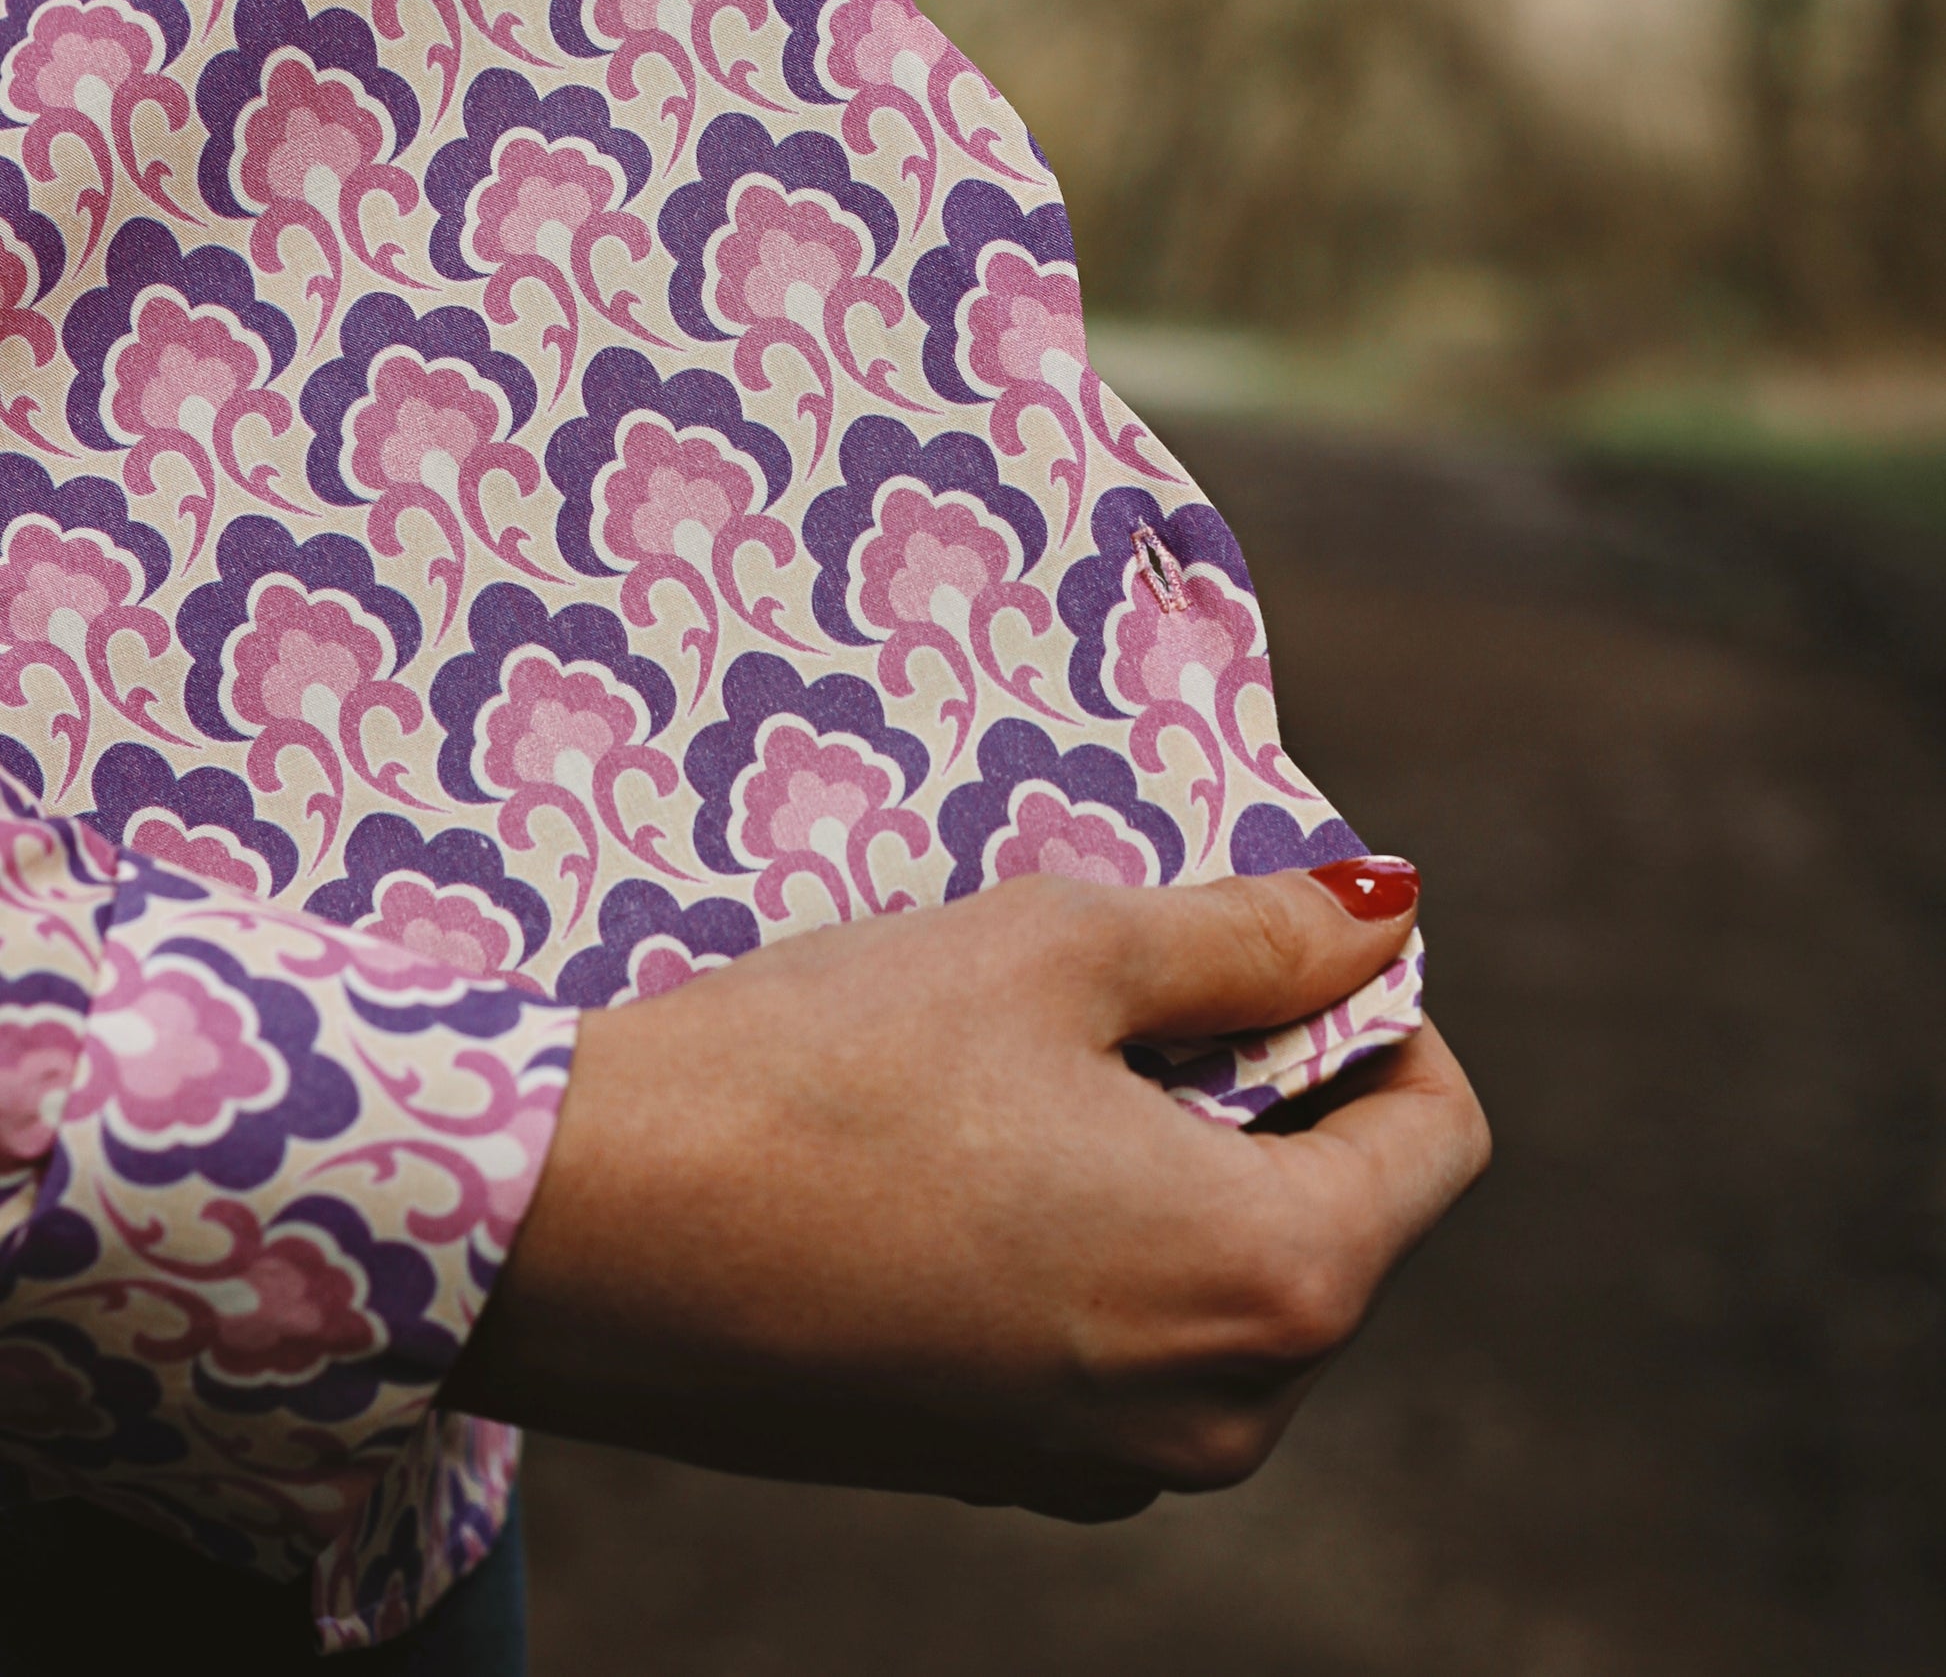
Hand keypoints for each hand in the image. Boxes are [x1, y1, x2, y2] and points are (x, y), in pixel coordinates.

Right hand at [446, 864, 1487, 1516]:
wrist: (575, 1230)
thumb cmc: (829, 1067)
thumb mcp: (1060, 948)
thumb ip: (1250, 935)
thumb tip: (1382, 907)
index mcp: (1273, 1286)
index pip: (1438, 1133)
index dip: (1377, 1005)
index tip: (1270, 930)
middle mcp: (1215, 1417)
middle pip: (1336, 1212)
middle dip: (1269, 1078)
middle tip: (1129, 971)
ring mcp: (1097, 1463)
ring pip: (1221, 1276)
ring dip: (1177, 1151)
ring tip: (1032, 1049)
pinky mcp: (990, 1463)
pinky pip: (1116, 1334)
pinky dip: (1095, 1230)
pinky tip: (965, 1142)